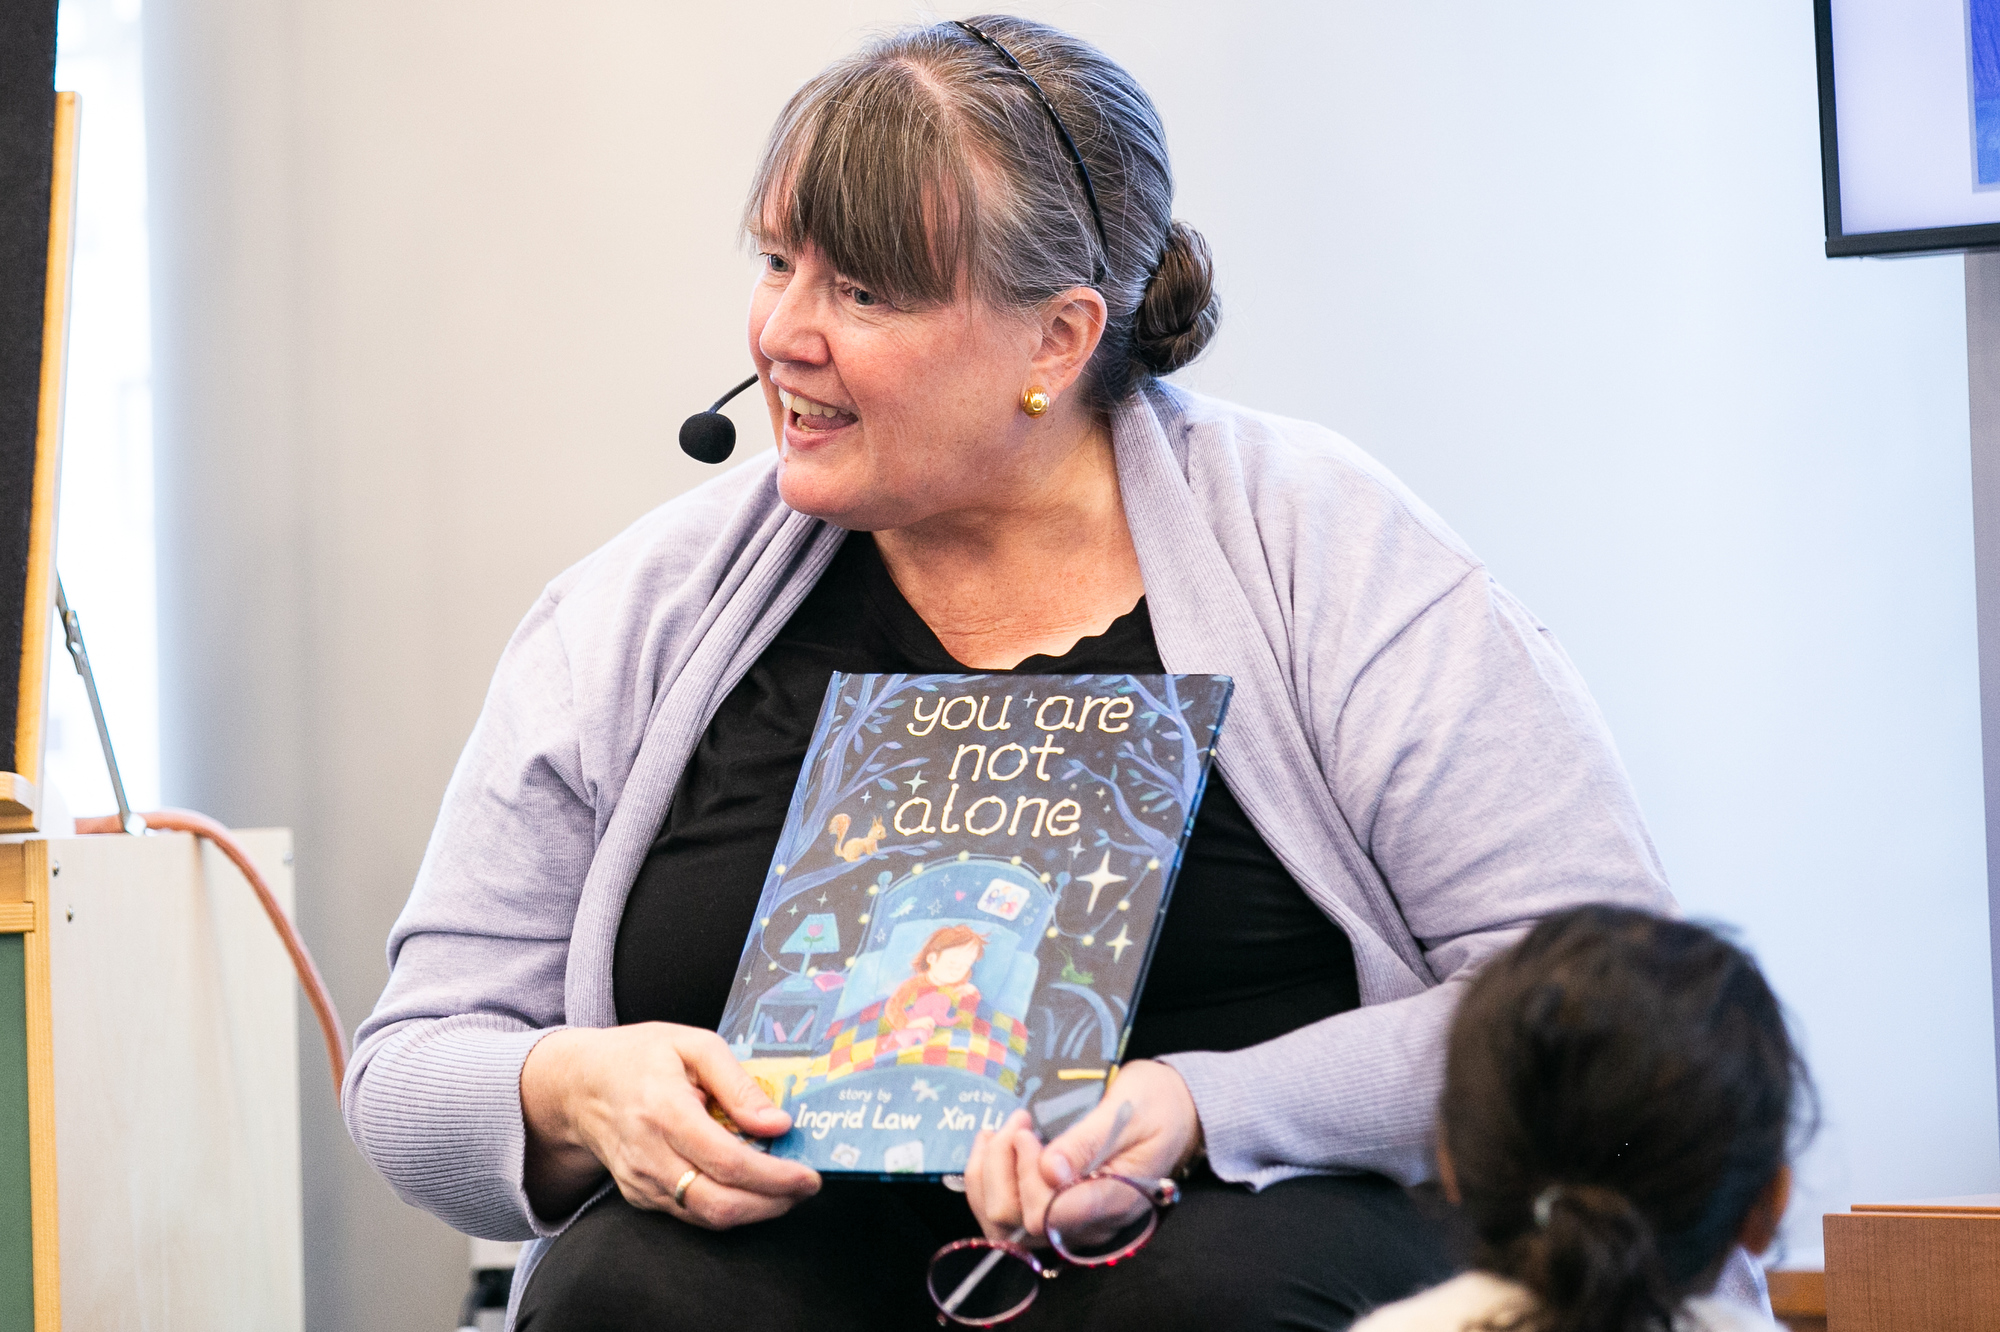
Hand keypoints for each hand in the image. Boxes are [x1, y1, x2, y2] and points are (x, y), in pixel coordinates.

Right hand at [520, 1022, 820, 1229]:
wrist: (579, 1086)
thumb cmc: (639, 1056)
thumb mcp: (694, 1045)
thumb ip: (739, 1084)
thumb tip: (778, 1124)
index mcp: (664, 1111)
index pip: (727, 1162)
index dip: (775, 1177)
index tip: (810, 1177)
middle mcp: (649, 1156)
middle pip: (720, 1204)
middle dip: (772, 1204)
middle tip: (805, 1188)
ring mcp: (641, 1182)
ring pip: (707, 1217)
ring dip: (755, 1210)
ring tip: (785, 1187)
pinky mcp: (640, 1196)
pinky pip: (691, 1213)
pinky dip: (728, 1206)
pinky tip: (750, 1186)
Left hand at [961, 1060, 1199, 1244]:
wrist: (1176, 1112)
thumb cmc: (1157, 1106)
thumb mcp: (1129, 1111)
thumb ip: (1088, 1142)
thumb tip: (1048, 1169)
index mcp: (1112, 1202)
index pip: (1047, 1215)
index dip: (1026, 1176)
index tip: (1027, 1130)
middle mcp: (1088, 1224)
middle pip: (1017, 1224)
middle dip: (1001, 1170)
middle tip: (1017, 1122)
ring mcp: (1070, 1221)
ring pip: (1003, 1225)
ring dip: (988, 1176)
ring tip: (999, 1131)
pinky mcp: (1055, 1209)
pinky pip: (1008, 1214)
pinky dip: (987, 1181)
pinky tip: (993, 1145)